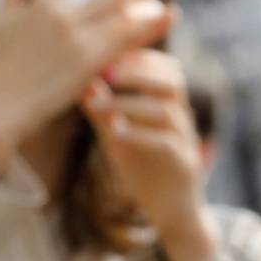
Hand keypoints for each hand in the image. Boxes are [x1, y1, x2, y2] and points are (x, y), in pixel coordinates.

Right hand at [0, 0, 177, 172]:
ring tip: (160, 6)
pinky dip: (148, 30)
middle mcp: (64, 15)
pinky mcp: (91, 63)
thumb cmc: (1, 62)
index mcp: (42, 1)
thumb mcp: (4, 16)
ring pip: (125, 15)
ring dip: (147, 7)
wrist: (2, 103)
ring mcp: (79, 39)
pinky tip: (162, 23)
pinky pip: (126, 42)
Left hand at [81, 49, 215, 260]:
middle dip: (136, 70)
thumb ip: (101, 107)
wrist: (172, 211)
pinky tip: (116, 132)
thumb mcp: (116, 133)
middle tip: (104, 70)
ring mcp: (186, 141)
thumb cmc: (143, 165)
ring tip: (97, 103)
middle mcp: (181, 117)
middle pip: (171, 79)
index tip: (103, 48)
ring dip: (128, 103)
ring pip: (166, 110)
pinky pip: (167, 144)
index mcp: (167, 103)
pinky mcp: (185, 166)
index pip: (161, 64)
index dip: (136, 53)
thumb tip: (75, 77)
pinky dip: (140, 135)